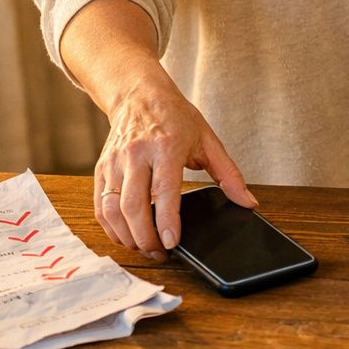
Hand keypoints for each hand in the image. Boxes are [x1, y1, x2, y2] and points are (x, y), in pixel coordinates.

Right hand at [93, 75, 255, 261]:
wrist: (140, 95)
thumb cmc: (175, 118)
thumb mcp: (208, 140)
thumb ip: (229, 174)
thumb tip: (248, 202)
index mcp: (166, 146)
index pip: (164, 189)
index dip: (167, 219)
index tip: (171, 242)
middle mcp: (136, 154)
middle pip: (133, 205)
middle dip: (145, 237)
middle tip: (160, 252)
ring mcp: (115, 162)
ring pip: (112, 209)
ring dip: (127, 236)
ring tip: (145, 247)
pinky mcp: (101, 169)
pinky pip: (100, 205)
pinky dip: (110, 227)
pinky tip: (126, 236)